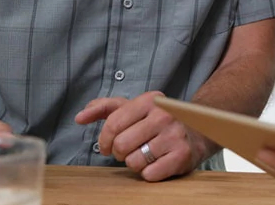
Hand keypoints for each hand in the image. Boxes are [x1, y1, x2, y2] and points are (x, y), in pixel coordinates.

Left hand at [75, 91, 209, 181]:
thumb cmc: (156, 123)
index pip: (113, 124)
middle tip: (128, 150)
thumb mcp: (132, 109)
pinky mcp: (182, 156)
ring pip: (133, 161)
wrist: (194, 134)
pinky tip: (156, 163)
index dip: (104, 140)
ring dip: (134, 163)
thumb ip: (104, 109)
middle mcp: (165, 115)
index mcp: (151, 100)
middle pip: (121, 145)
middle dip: (119, 153)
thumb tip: (79, 117)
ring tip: (144, 155)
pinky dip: (148, 173)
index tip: (108, 145)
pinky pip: (148, 174)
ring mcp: (175, 135)